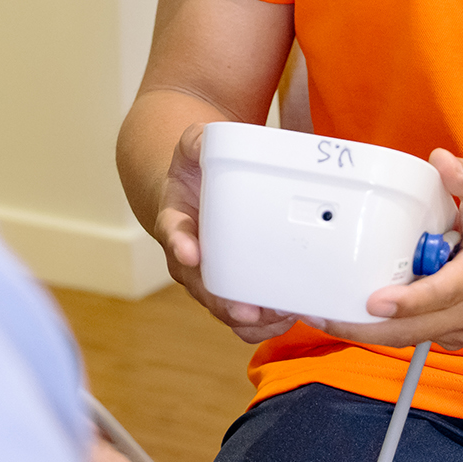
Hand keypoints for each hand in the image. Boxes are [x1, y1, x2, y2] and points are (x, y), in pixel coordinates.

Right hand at [155, 123, 297, 343]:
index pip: (173, 232)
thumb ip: (197, 141)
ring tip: (278, 316)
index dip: (180, 244)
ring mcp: (210, 279)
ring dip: (249, 320)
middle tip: (247, 310)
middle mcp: (189, 259)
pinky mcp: (231, 291)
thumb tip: (205, 138)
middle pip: (201, 288)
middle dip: (223, 302)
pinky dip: (264, 323)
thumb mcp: (193, 149)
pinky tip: (289, 316)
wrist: (196, 196)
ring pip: (224, 309)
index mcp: (177, 220)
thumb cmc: (196, 174)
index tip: (191, 252)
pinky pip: (245, 318)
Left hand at [317, 149, 462, 350]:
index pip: (443, 293)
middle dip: (366, 327)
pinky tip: (361, 312)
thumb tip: (441, 161)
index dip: (407, 301)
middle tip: (324, 315)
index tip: (374, 301)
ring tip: (329, 314)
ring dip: (371, 331)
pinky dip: (390, 329)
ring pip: (413, 338)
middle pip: (415, 330)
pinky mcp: (457, 334)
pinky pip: (419, 336)